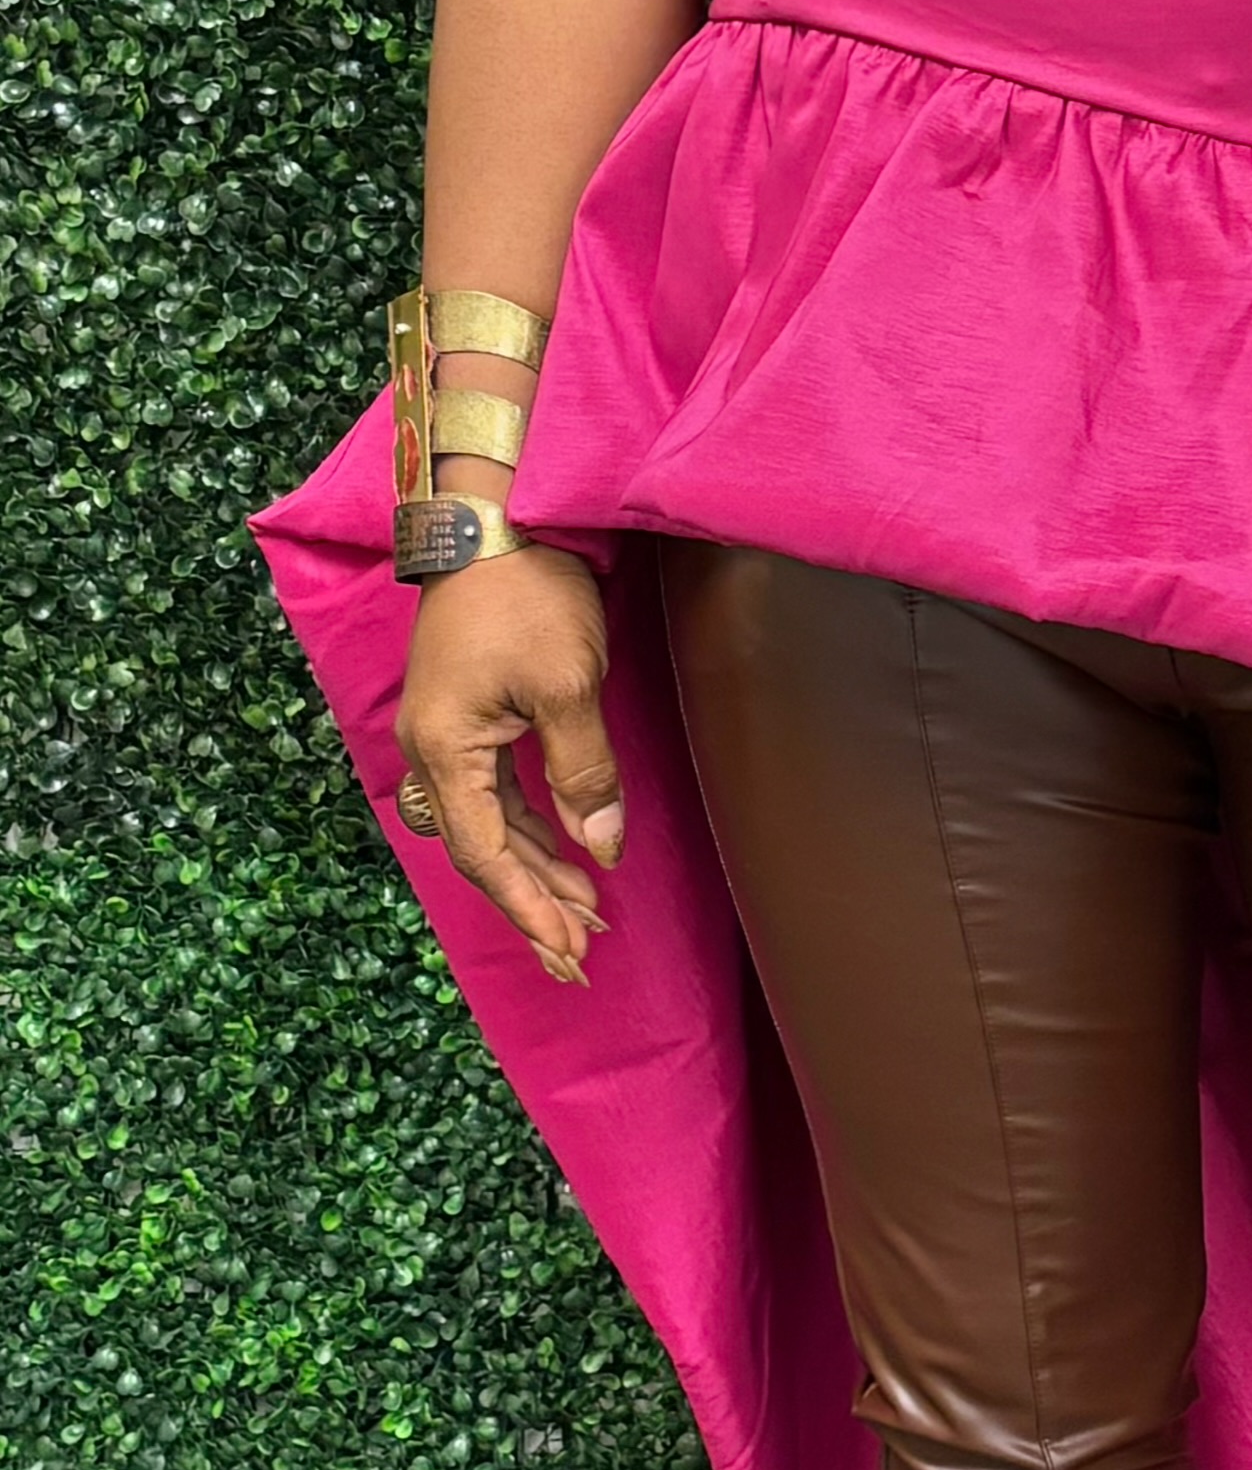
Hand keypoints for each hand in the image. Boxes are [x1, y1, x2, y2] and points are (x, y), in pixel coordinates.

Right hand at [392, 541, 621, 986]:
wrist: (497, 516)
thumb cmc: (528, 593)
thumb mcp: (570, 685)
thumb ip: (584, 772)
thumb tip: (602, 845)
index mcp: (445, 750)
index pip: (487, 854)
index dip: (529, 907)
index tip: (569, 948)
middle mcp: (431, 751)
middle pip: (482, 850)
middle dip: (534, 903)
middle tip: (583, 953)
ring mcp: (445, 733)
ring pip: (490, 824)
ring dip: (538, 868)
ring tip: (587, 911)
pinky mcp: (466, 715)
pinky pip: (494, 792)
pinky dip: (533, 826)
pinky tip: (567, 850)